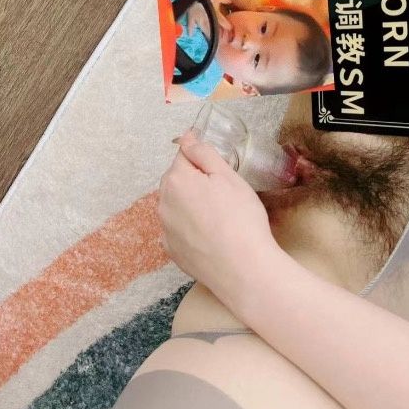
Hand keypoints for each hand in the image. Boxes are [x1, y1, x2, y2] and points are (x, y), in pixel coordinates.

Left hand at [158, 133, 282, 312]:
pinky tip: (212, 235)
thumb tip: (187, 137)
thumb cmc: (241, 219)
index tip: (217, 165)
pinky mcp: (172, 251)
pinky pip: (179, 230)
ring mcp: (166, 230)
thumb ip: (204, 153)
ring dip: (192, 204)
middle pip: (178, 181)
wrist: (244, 271)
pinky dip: (191, 228)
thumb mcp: (228, 177)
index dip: (201, 157)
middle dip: (196, 181)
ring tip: (220, 216)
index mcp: (176, 180)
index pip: (184, 155)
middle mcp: (164, 203)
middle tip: (225, 193)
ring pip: (177, 206)